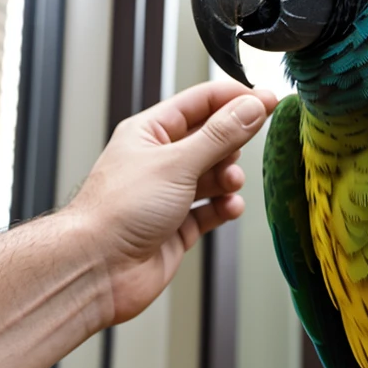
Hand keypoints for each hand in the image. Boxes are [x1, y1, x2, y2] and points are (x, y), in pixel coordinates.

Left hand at [67, 80, 277, 323]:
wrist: (99, 268)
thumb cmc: (117, 211)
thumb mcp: (177, 162)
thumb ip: (220, 135)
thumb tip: (252, 107)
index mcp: (149, 133)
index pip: (199, 103)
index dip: (235, 99)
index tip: (268, 99)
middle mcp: (158, 162)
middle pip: (209, 140)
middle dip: (232, 144)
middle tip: (249, 145)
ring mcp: (167, 196)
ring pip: (212, 177)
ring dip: (228, 179)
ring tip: (231, 183)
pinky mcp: (175, 228)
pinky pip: (209, 211)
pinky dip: (223, 208)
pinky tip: (229, 208)